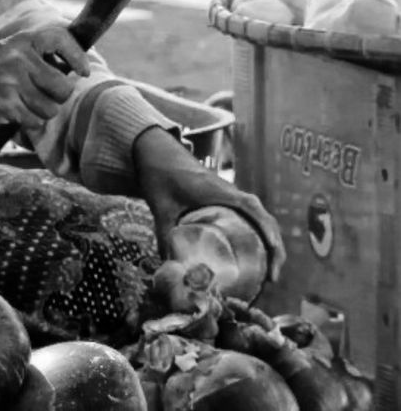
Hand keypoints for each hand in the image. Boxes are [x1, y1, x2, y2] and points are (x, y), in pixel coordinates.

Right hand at [0, 26, 88, 128]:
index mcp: (20, 42)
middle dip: (58, 96)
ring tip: (24, 104)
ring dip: (41, 112)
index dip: (77, 55)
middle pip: (63, 87)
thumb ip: (32, 57)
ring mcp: (13, 85)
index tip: (83, 70)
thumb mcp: (4, 51)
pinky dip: (28, 122)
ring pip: (50, 108)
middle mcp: (19, 60)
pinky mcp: (7, 107)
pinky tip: (13, 113)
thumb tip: (69, 71)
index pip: (60, 39)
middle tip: (45, 95)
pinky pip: (35, 122)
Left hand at [133, 127, 285, 282]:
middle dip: (274, 246)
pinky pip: (249, 217)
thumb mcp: (161, 207)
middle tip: (272, 277)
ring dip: (268, 242)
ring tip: (268, 273)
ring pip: (259, 218)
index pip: (252, 207)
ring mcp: (229, 195)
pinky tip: (252, 256)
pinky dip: (257, 235)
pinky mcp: (224, 199)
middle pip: (263, 217)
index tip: (274, 251)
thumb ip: (165, 236)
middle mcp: (229, 192)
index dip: (267, 229)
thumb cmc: (160, 175)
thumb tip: (169, 268)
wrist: (156, 152)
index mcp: (218, 190)